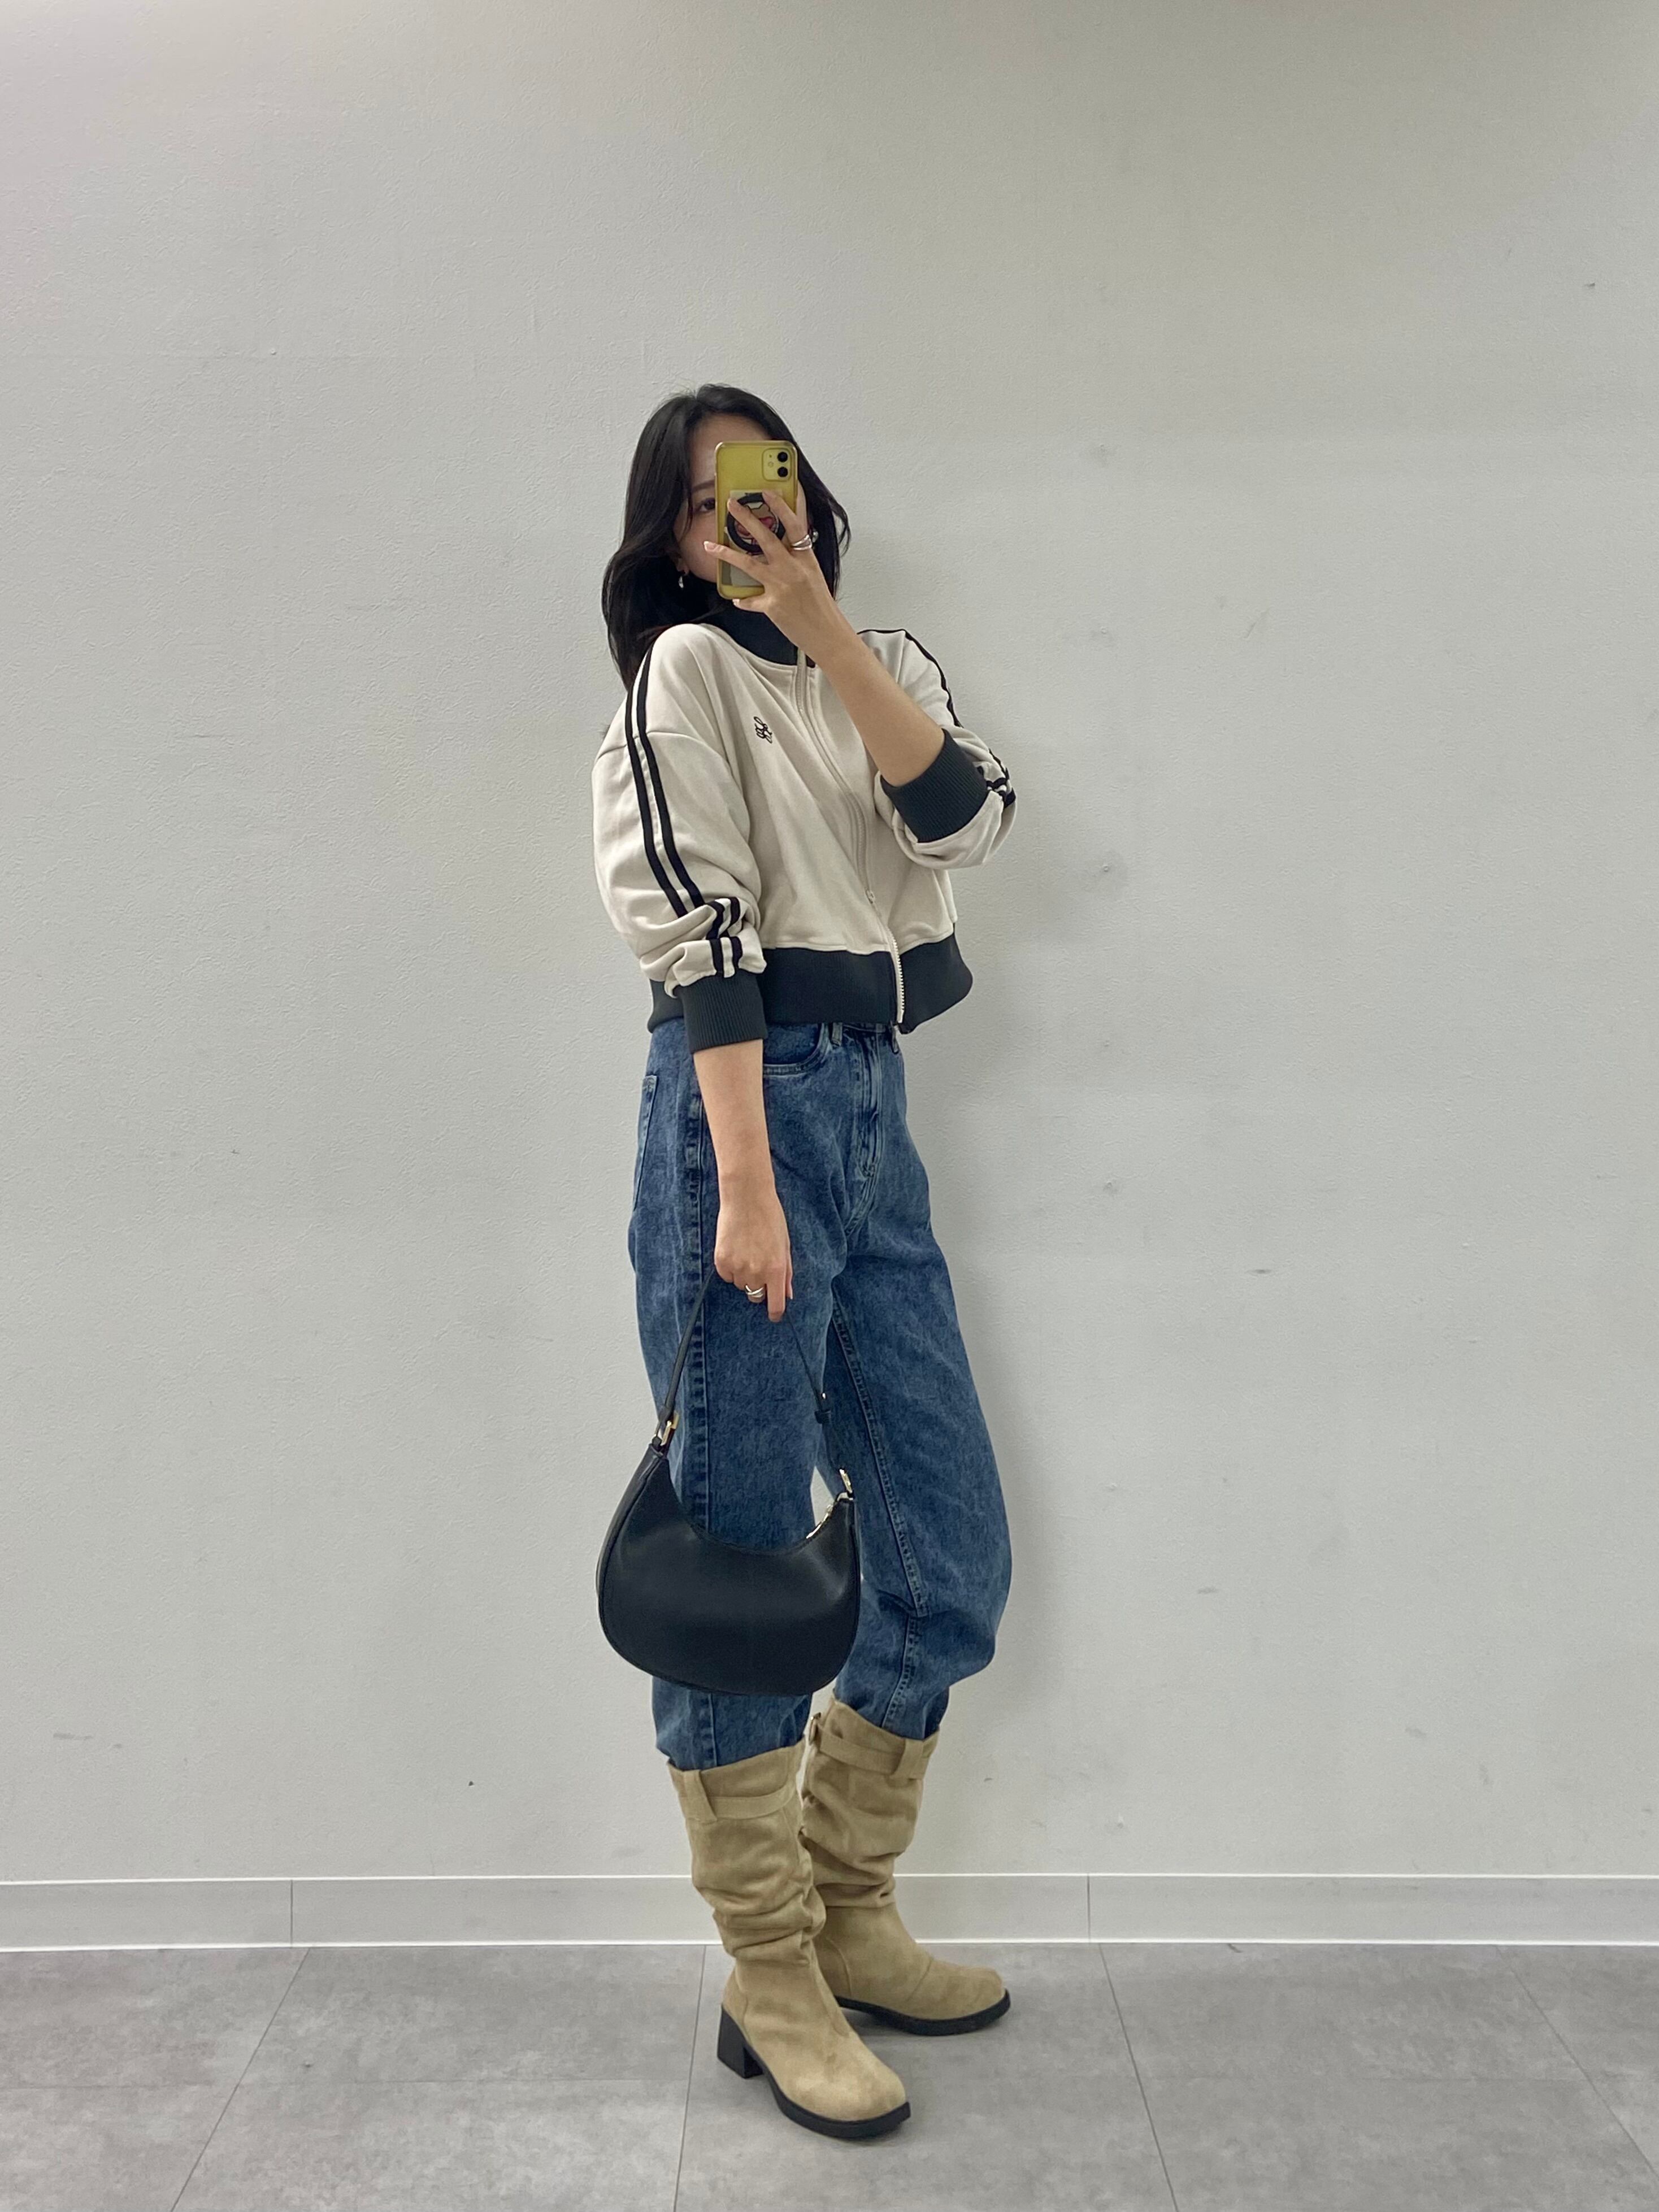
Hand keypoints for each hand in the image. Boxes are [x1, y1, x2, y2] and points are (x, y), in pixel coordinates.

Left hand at [704, 487, 846, 657]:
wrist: (827, 635)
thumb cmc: (822, 608)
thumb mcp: (815, 577)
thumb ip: (799, 561)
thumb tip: (784, 549)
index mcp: (807, 559)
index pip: (793, 525)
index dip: (780, 506)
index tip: (767, 492)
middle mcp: (793, 569)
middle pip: (765, 537)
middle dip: (746, 518)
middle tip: (732, 505)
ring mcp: (781, 586)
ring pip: (748, 563)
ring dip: (726, 553)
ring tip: (710, 545)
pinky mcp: (772, 605)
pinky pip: (750, 600)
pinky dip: (743, 600)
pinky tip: (738, 598)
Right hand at [713, 1179, 793, 1322]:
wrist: (746, 1196)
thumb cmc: (770, 1217)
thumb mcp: (784, 1244)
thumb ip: (787, 1272)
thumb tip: (787, 1295)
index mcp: (777, 1268)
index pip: (775, 1304)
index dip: (775, 1313)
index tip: (774, 1315)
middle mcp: (757, 1272)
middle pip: (755, 1296)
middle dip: (759, 1288)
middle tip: (759, 1266)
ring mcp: (737, 1267)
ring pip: (740, 1284)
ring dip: (744, 1275)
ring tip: (746, 1250)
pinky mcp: (721, 1261)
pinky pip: (726, 1275)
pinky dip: (730, 1268)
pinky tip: (735, 1248)